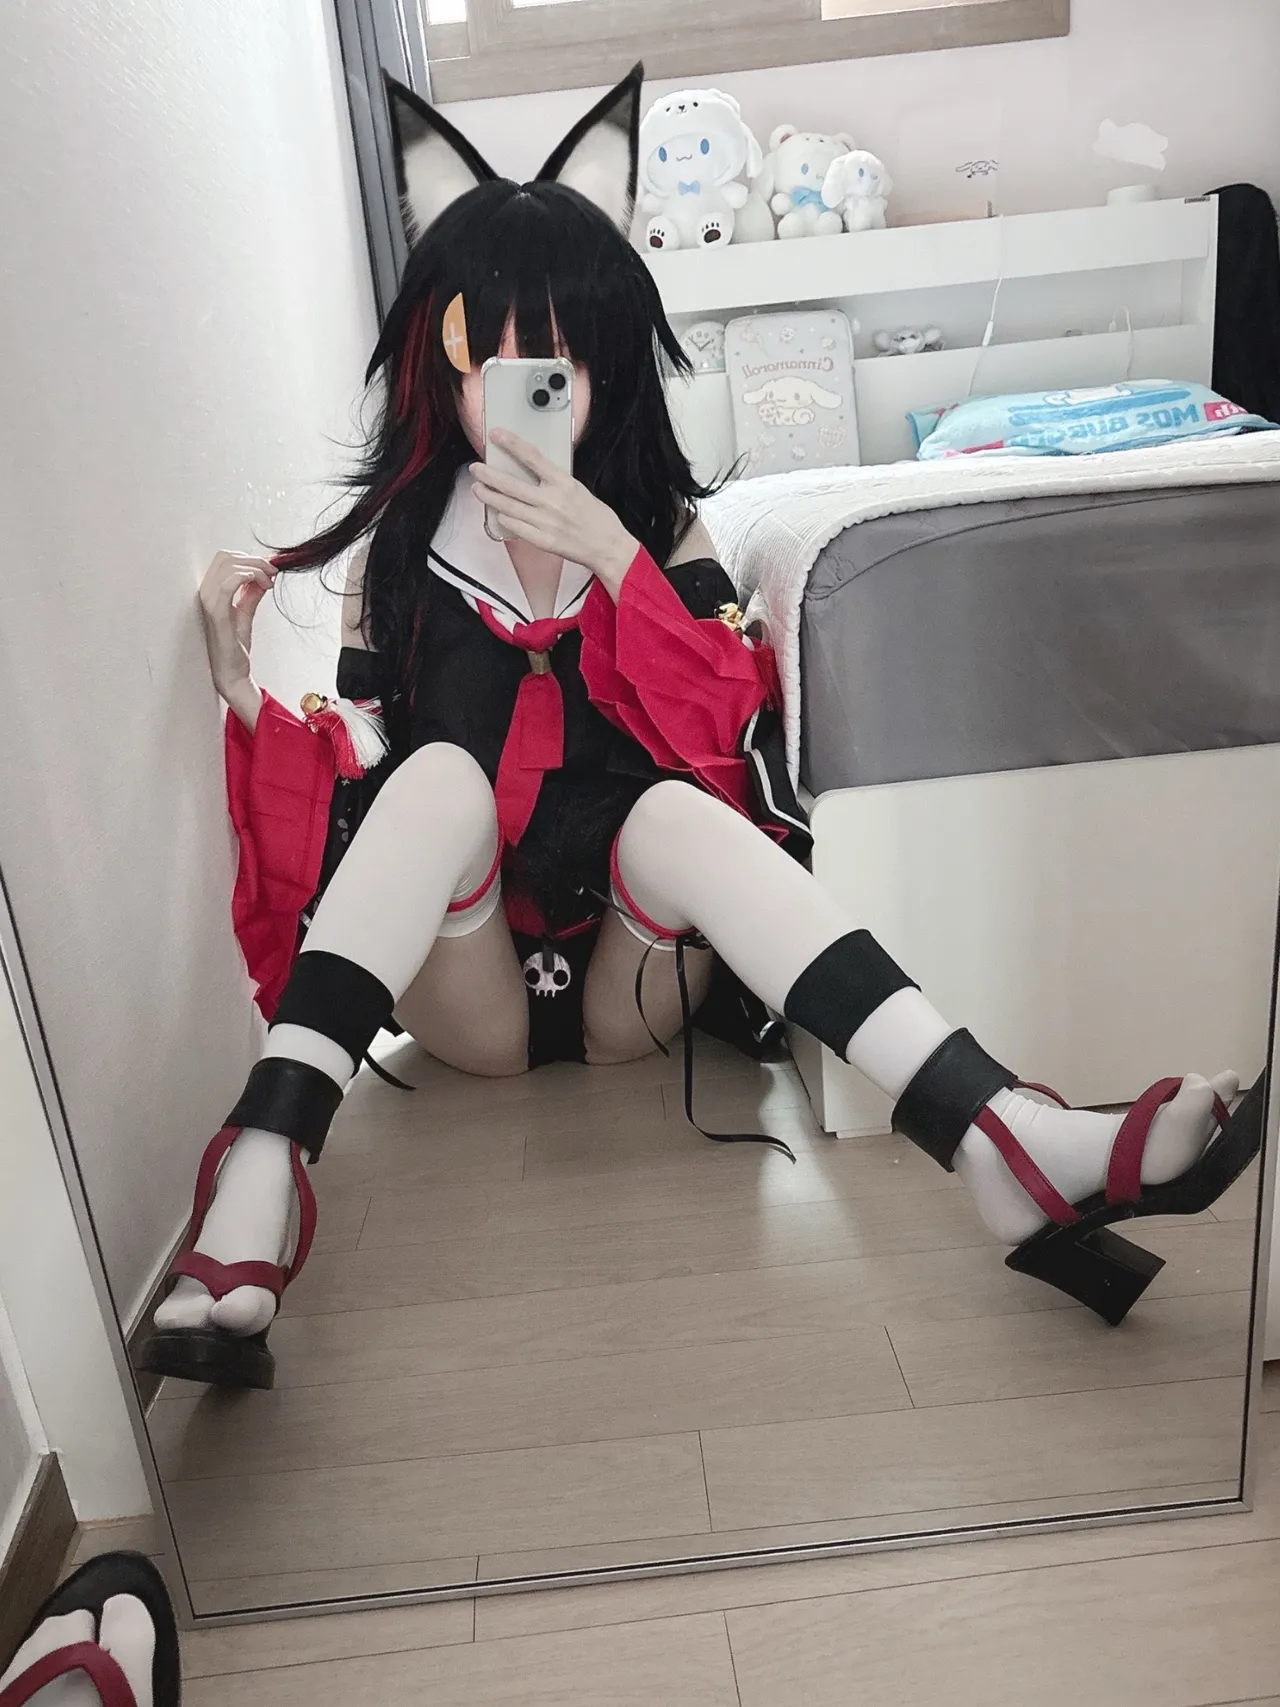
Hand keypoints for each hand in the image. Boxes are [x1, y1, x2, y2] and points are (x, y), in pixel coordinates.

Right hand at [198, 551, 275, 731]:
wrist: (232, 673)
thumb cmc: (234, 647)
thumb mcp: (245, 613)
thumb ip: (252, 594)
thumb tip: (263, 578)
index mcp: (210, 592)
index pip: (225, 559)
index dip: (250, 558)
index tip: (270, 569)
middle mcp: (205, 593)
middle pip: (226, 557)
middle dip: (255, 560)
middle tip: (273, 574)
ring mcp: (208, 602)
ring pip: (229, 565)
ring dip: (256, 568)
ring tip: (270, 583)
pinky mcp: (216, 613)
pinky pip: (228, 583)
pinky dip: (248, 576)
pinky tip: (262, 585)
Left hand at [469, 432, 638, 593]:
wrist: (607, 546)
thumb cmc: (596, 517)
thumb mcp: (577, 489)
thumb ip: (555, 481)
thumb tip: (532, 470)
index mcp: (563, 483)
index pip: (532, 457)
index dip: (511, 444)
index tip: (496, 435)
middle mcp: (552, 501)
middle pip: (511, 484)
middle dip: (488, 475)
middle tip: (476, 468)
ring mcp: (545, 522)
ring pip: (507, 506)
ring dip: (489, 496)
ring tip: (478, 489)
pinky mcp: (542, 540)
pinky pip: (514, 527)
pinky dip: (503, 519)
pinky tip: (497, 513)